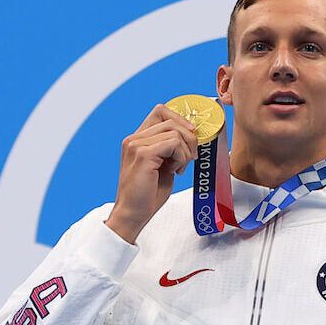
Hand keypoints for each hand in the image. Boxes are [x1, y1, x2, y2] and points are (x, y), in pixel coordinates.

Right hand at [105, 104, 197, 243]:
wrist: (133, 214)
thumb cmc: (148, 194)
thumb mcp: (163, 165)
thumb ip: (171, 148)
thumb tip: (192, 134)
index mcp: (137, 139)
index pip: (161, 111)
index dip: (181, 119)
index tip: (191, 137)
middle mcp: (134, 138)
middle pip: (171, 119)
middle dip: (189, 138)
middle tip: (190, 158)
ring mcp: (136, 145)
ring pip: (175, 131)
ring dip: (185, 151)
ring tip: (179, 168)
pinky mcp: (143, 154)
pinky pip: (174, 143)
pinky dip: (181, 157)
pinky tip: (176, 171)